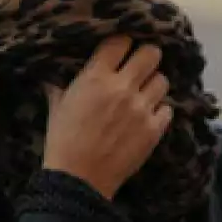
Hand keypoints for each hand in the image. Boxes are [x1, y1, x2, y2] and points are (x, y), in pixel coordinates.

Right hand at [41, 35, 172, 198]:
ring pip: (163, 80)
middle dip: (147, 57)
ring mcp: (142, 109)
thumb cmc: (62, 141)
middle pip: (151, 54)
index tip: (121, 49)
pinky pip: (168, 109)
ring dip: (153, 84)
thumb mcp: (57, 106)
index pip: (121, 41)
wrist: (78, 179)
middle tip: (140, 66)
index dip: (123, 43)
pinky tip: (148, 116)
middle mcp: (123, 88)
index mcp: (96, 78)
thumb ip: (61, 84)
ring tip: (144, 93)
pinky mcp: (155, 129)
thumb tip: (54, 71)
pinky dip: (160, 110)